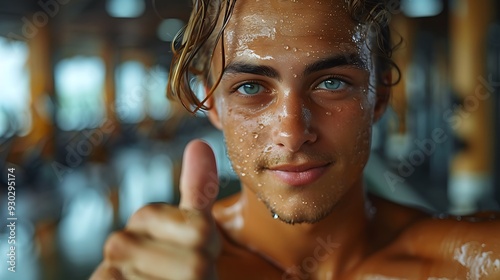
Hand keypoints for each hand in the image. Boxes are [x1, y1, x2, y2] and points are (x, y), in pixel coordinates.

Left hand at [91, 140, 220, 279]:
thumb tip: (199, 143)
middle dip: (130, 257)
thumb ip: (199, 192)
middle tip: (157, 275)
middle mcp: (196, 269)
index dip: (148, 229)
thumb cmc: (186, 274)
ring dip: (118, 279)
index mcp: (206, 242)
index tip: (172, 246)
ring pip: (110, 268)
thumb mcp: (197, 236)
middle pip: (121, 242)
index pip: (146, 214)